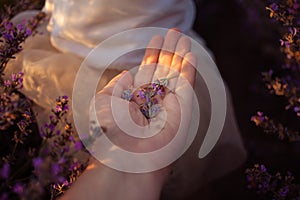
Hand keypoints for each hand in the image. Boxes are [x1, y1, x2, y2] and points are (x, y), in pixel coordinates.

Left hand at [93, 29, 195, 152]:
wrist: (128, 159)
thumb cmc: (111, 132)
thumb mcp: (104, 103)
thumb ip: (116, 85)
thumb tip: (127, 75)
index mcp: (134, 98)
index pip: (146, 70)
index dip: (152, 54)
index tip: (157, 39)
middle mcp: (152, 100)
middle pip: (164, 69)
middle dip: (169, 50)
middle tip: (175, 32)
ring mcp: (168, 105)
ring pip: (176, 75)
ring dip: (180, 56)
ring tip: (183, 38)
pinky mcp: (182, 112)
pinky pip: (186, 86)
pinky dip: (189, 70)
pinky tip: (190, 55)